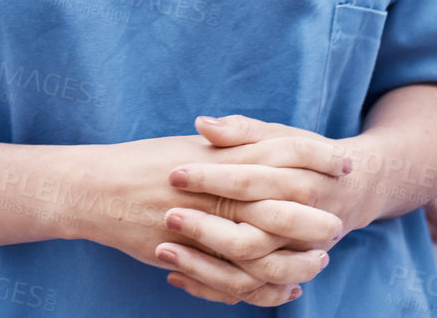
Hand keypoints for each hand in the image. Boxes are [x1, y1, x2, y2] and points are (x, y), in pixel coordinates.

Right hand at [58, 134, 340, 306]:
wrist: (95, 188)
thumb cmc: (140, 163)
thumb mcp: (188, 148)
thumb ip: (227, 148)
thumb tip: (262, 146)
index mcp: (217, 156)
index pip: (277, 149)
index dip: (313, 155)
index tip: (341, 160)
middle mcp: (213, 188)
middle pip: (279, 202)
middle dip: (314, 213)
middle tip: (340, 220)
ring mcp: (201, 226)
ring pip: (263, 248)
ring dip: (295, 258)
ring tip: (319, 261)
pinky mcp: (190, 257)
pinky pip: (236, 281)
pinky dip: (264, 289)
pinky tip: (286, 290)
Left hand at [156, 116, 358, 303]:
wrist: (353, 189)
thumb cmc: (305, 156)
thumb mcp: (280, 135)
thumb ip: (242, 130)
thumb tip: (202, 125)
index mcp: (299, 182)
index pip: (249, 182)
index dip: (210, 177)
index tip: (174, 173)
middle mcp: (302, 226)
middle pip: (251, 239)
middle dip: (204, 230)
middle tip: (167, 217)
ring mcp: (297, 257)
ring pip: (252, 276)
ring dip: (205, 269)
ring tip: (164, 252)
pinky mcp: (288, 275)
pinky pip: (252, 294)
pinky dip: (215, 291)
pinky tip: (177, 277)